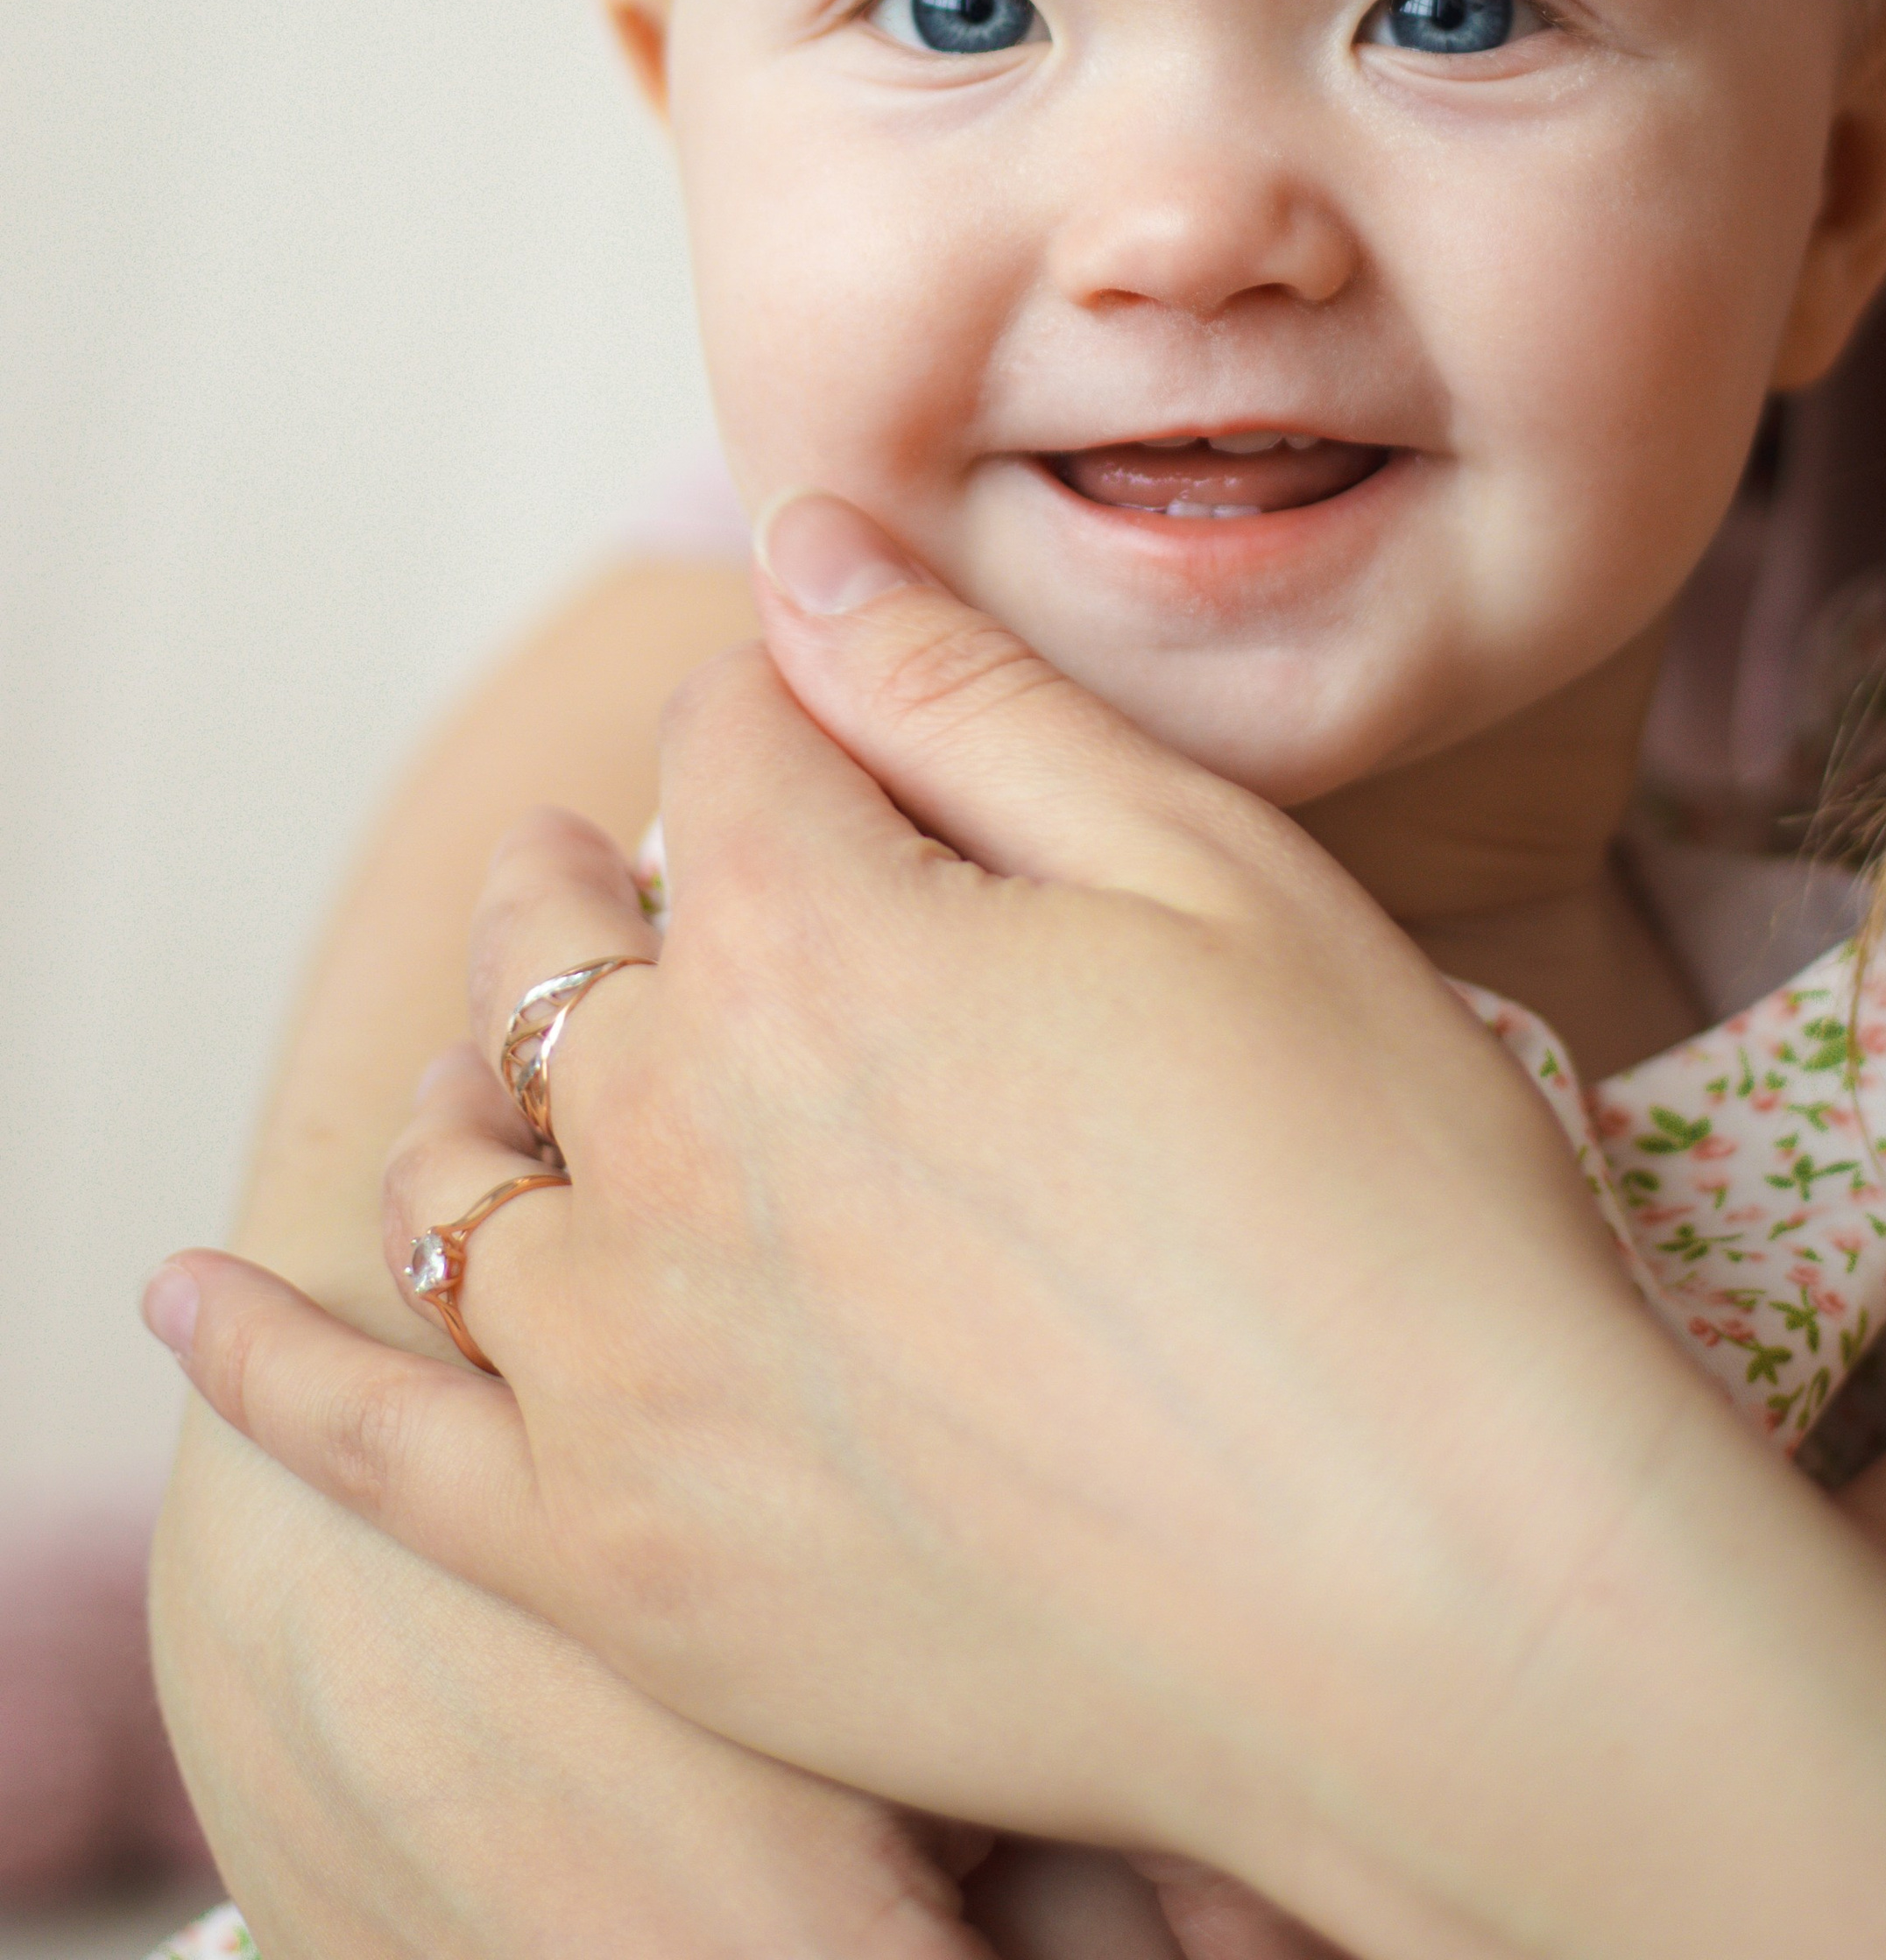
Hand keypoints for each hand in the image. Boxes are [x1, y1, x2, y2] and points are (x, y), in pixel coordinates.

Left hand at [146, 503, 1885, 1959]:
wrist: (1445, 1601)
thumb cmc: (1381, 1213)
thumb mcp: (1212, 877)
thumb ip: (969, 698)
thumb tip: (798, 537)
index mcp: (814, 929)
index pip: (728, 742)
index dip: (786, 708)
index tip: (832, 725)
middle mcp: (669, 1127)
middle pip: (571, 942)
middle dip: (608, 874)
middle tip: (647, 869)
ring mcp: (622, 1358)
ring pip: (468, 1159)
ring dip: (485, 1069)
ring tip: (511, 1047)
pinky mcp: (619, 1563)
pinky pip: (364, 1434)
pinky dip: (262, 1349)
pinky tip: (188, 1287)